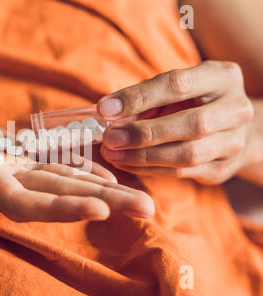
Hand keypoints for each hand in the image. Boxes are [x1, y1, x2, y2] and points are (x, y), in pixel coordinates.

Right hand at [0, 65, 154, 220]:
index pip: (21, 200)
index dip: (58, 209)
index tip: (100, 208)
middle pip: (54, 200)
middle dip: (100, 205)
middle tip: (148, 209)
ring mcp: (11, 170)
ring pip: (62, 186)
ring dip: (102, 193)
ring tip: (142, 200)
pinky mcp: (17, 159)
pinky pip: (56, 170)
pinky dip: (84, 174)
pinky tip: (109, 177)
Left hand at [97, 61, 254, 184]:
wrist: (230, 128)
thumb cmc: (190, 102)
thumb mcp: (172, 91)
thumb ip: (144, 99)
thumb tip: (107, 113)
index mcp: (222, 77)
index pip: (178, 84)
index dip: (138, 97)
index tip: (105, 109)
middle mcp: (236, 109)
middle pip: (192, 124)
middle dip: (144, 133)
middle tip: (109, 138)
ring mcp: (234, 142)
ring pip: (188, 154)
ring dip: (144, 156)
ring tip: (112, 154)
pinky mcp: (222, 168)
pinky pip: (182, 173)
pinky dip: (149, 169)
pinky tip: (125, 163)